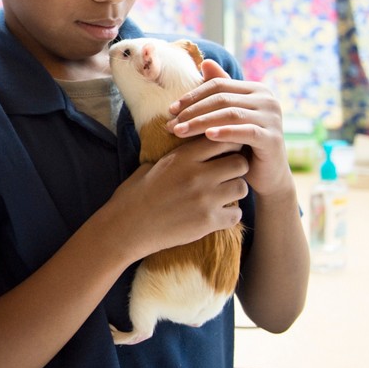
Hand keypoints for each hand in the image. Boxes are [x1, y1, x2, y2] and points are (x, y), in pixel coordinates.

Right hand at [109, 134, 249, 258]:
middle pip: (240, 162)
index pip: (222, 139)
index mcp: (182, 157)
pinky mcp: (208, 222)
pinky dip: (230, 214)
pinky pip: (236, 214)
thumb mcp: (152, 165)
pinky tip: (217, 214)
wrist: (126, 228)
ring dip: (235, 191)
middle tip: (227, 175)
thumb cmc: (135, 195)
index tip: (223, 152)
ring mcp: (205, 199)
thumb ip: (177, 156)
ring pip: (242, 187)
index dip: (227, 144)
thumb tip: (192, 146)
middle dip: (236, 167)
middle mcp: (197, 175)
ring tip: (222, 195)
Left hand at [166, 59, 293, 197]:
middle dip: (192, 111)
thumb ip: (219, 92)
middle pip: (222, 99)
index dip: (192, 96)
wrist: (267, 175)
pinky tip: (207, 136)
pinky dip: (225, 132)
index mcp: (256, 89)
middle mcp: (268, 99)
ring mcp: (273, 117)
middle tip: (170, 124)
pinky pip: (246, 132)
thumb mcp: (229, 117)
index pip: (218, 85)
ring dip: (200, 122)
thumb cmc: (243, 144)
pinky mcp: (273, 138)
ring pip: (230, 114)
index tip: (170, 109)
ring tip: (179, 132)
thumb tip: (205, 62)